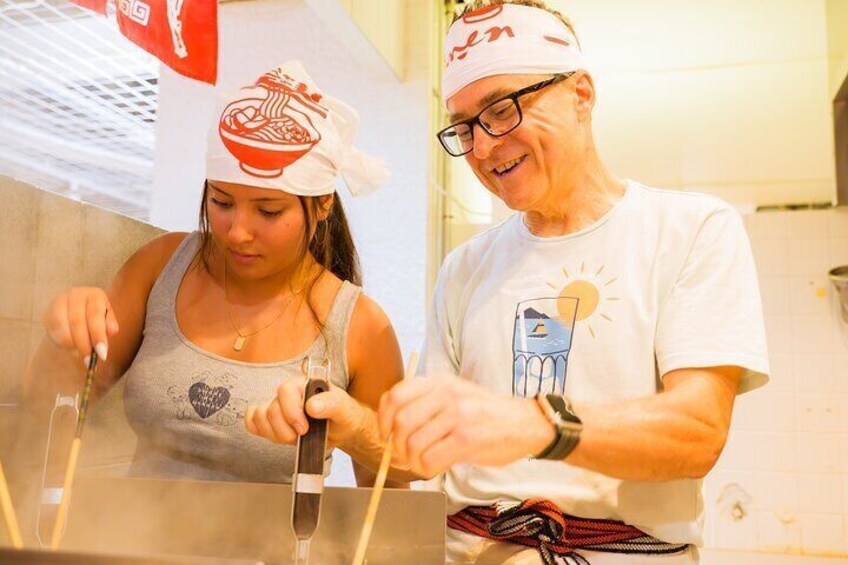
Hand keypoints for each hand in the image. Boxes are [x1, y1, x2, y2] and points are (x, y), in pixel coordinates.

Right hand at [43, 287, 118, 365]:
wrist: (76, 313)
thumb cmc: (96, 318)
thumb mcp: (107, 320)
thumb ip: (110, 325)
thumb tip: (112, 330)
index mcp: (95, 295)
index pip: (95, 315)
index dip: (98, 335)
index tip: (102, 354)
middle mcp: (76, 294)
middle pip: (77, 321)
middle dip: (83, 344)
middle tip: (88, 361)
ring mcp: (60, 301)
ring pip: (62, 325)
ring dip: (71, 344)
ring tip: (80, 355)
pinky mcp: (49, 311)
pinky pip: (53, 329)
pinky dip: (61, 342)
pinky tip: (70, 348)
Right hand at [245, 378, 370, 449]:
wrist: (341, 429)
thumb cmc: (343, 414)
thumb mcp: (343, 408)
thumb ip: (331, 404)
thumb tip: (312, 406)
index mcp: (303, 384)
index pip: (284, 391)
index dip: (291, 412)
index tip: (303, 428)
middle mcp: (288, 394)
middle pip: (270, 410)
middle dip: (285, 431)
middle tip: (302, 436)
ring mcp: (278, 406)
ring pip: (260, 418)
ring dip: (275, 434)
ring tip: (293, 438)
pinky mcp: (272, 420)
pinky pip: (252, 421)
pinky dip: (260, 430)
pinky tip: (275, 434)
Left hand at [377, 375, 553, 477]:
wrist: (527, 423)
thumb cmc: (487, 414)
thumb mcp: (456, 395)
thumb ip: (427, 404)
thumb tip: (393, 430)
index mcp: (440, 381)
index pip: (395, 396)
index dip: (384, 420)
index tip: (387, 435)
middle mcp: (446, 394)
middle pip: (401, 422)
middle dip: (397, 445)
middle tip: (405, 456)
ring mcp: (458, 415)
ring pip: (413, 443)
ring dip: (412, 461)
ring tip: (422, 463)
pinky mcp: (467, 438)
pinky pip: (430, 459)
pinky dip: (425, 469)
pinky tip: (434, 468)